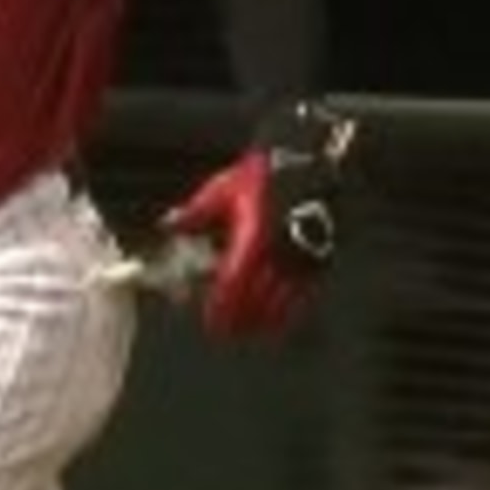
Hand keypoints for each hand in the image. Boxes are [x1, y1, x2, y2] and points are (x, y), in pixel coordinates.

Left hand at [158, 102, 355, 340]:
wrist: (308, 159)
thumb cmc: (265, 172)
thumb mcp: (223, 189)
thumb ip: (196, 213)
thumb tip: (170, 224)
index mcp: (251, 241)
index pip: (232, 288)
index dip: (222, 311)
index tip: (213, 323)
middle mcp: (278, 256)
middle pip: (257, 305)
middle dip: (240, 322)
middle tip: (228, 331)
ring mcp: (302, 261)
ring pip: (283, 306)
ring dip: (264, 320)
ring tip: (251, 327)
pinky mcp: (320, 259)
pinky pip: (304, 295)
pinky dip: (289, 309)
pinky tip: (280, 312)